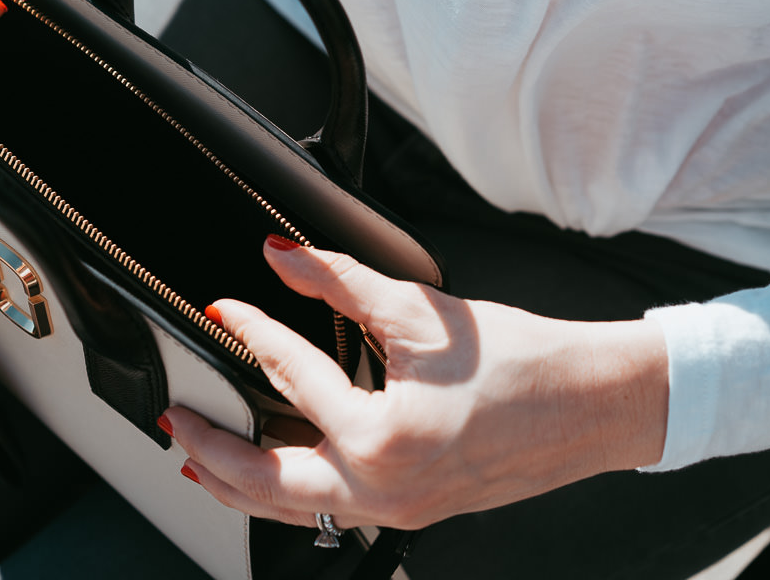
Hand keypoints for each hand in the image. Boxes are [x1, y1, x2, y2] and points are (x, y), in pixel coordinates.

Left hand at [165, 236, 668, 530]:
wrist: (595, 403)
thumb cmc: (525, 362)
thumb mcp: (421, 311)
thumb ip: (339, 280)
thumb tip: (282, 257)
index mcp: (382, 438)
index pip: (290, 375)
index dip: (251, 331)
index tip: (225, 310)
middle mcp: (383, 489)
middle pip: (264, 480)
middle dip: (209, 448)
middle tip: (173, 420)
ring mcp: (397, 510)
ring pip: (292, 508)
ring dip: (238, 482)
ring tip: (199, 459)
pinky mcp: (412, 510)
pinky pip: (329, 511)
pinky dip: (288, 493)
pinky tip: (275, 475)